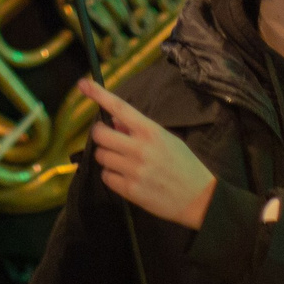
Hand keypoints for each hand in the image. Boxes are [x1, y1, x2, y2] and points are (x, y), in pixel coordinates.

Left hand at [81, 77, 215, 229]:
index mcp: (151, 131)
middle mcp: (140, 148)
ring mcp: (134, 170)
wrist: (200, 199)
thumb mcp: (166, 139)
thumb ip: (139, 130)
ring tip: (122, 162)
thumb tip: (114, 121)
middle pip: (100, 134)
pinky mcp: (131, 191)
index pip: (119, 107)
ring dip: (106, 157)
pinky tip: (125, 177)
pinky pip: (106, 177)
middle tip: (109, 140)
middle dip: (101, 136)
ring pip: (101, 156)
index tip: (83, 84)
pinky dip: (111, 176)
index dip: (99, 94)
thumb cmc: (184, 164)